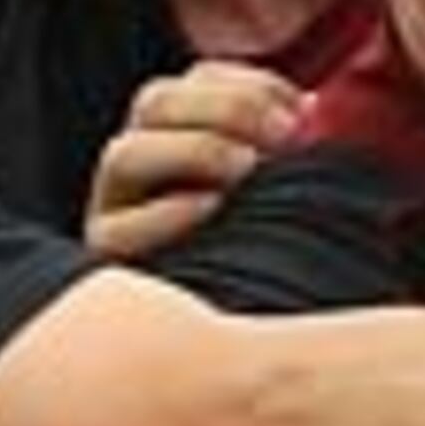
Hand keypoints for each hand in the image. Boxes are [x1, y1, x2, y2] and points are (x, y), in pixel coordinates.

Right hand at [83, 61, 304, 258]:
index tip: (304, 107)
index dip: (248, 81)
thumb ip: (290, 150)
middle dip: (226, 107)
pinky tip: (213, 210)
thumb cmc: (273, 257)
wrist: (231, 346)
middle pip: (155, 102)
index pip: (196, 79)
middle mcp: (138, 167)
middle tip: (284, 137)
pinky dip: (167, 214)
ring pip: (125, 154)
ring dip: (194, 150)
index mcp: (178, 134)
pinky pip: (118, 230)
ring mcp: (113, 209)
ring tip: (248, 171)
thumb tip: (316, 111)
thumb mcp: (285, 191)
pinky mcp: (108, 260)